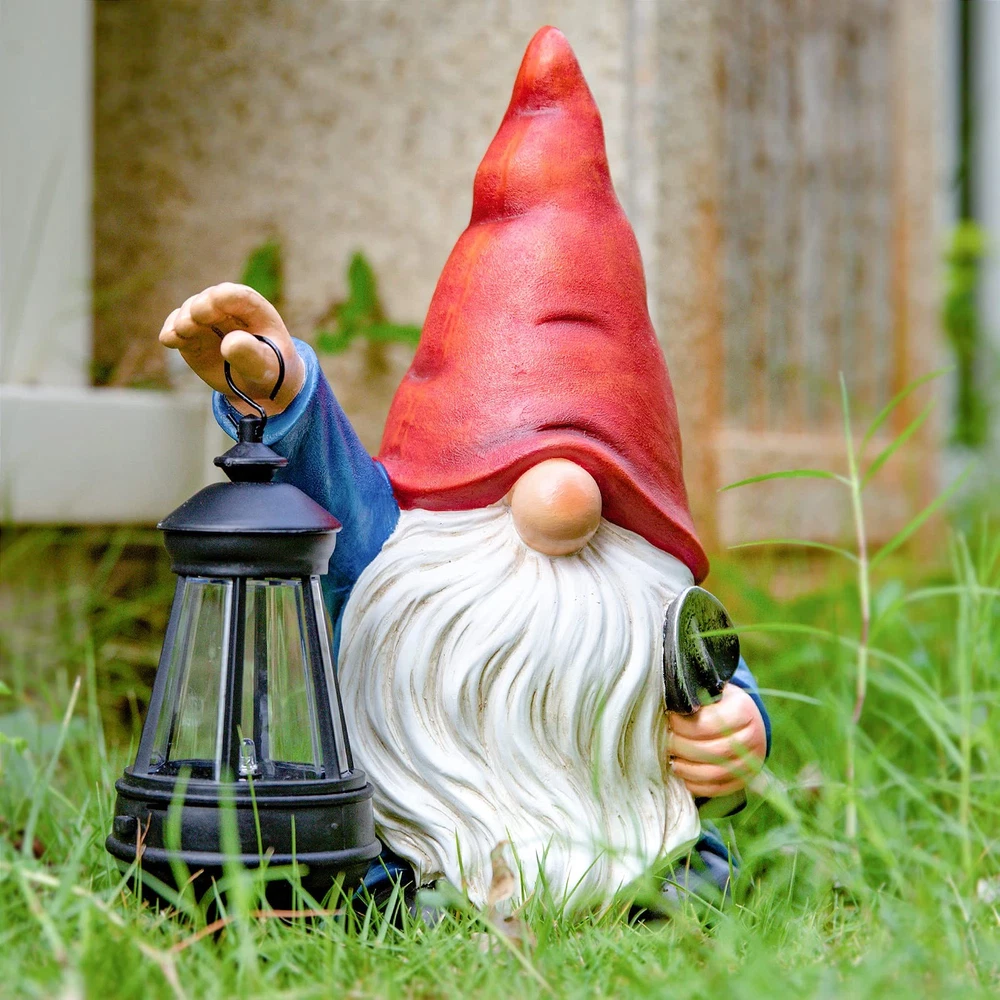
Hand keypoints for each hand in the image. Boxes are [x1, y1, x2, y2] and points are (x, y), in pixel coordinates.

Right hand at [159, 283, 303, 415]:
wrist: (256, 385)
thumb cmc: (268, 371)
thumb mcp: (266, 368)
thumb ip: (252, 356)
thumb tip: (229, 343)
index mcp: (254, 310)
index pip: (237, 295)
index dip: (222, 298)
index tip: (209, 309)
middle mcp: (228, 309)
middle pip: (208, 299)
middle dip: (197, 309)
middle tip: (189, 325)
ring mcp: (207, 320)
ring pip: (188, 312)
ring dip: (183, 322)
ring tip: (182, 334)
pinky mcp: (190, 335)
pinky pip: (174, 327)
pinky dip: (170, 332)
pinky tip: (169, 340)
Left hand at [667, 684, 765, 797]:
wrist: (746, 723)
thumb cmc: (720, 704)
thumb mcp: (711, 693)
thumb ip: (695, 699)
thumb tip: (672, 709)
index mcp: (744, 710)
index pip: (711, 723)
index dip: (685, 724)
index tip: (670, 719)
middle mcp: (753, 738)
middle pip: (713, 750)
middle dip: (683, 747)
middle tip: (666, 741)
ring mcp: (750, 762)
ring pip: (714, 772)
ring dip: (687, 768)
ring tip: (671, 759)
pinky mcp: (743, 780)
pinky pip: (717, 789)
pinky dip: (695, 784)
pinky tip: (682, 773)